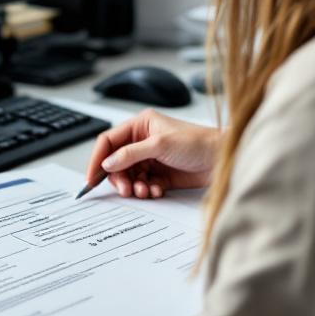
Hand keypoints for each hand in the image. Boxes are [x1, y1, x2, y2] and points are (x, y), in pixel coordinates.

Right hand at [86, 109, 220, 197]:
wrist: (222, 159)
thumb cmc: (197, 143)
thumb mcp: (159, 145)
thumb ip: (130, 154)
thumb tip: (107, 163)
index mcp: (140, 125)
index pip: (109, 141)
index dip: (98, 158)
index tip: (92, 177)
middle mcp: (142, 141)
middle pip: (116, 162)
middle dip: (118, 177)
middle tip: (125, 189)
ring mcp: (151, 158)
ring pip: (129, 175)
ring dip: (133, 185)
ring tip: (143, 190)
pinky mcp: (160, 174)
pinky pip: (142, 184)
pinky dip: (145, 190)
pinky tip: (155, 190)